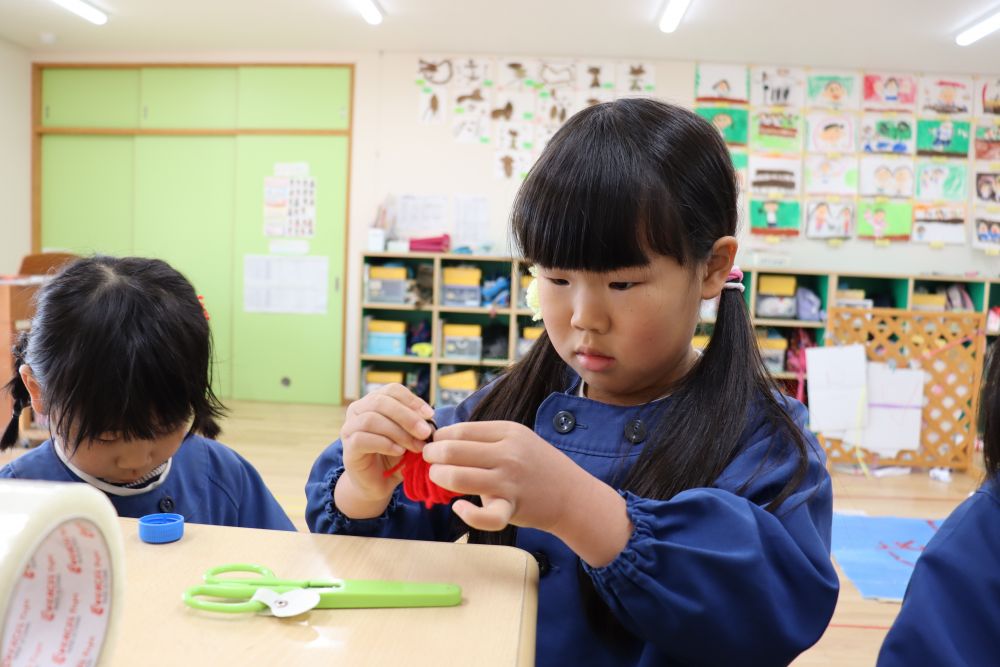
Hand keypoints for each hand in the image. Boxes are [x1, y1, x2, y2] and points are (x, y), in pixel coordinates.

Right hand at [339, 384, 434, 503]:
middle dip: (407, 417)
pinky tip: (399, 452)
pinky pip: (362, 439)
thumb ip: (417, 424)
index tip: (430, 415)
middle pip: (381, 402)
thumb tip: (429, 417)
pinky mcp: (347, 448)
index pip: (392, 390)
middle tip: (425, 432)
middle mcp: (358, 410)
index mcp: (374, 401)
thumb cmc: (395, 455)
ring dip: (398, 432)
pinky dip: (385, 444)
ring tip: (415, 446)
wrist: (378, 483)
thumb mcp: (410, 436)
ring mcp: (349, 428)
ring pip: (371, 419)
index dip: (412, 400)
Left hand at [422, 421, 582, 532]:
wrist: (571, 494)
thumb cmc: (537, 465)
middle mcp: (508, 454)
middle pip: (453, 450)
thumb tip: (444, 437)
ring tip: (438, 477)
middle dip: (432, 455)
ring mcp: (510, 481)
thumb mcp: (517, 439)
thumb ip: (486, 438)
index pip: (461, 430)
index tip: (434, 444)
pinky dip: (467, 513)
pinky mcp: (512, 507)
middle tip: (429, 460)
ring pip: (458, 477)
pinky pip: (484, 516)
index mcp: (508, 432)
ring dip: (439, 477)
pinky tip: (459, 507)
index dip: (440, 437)